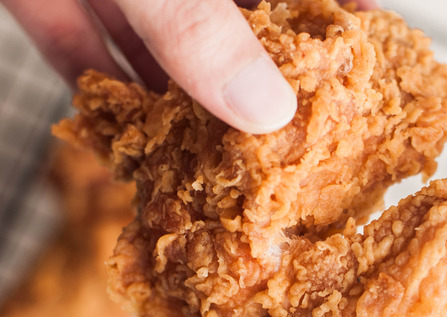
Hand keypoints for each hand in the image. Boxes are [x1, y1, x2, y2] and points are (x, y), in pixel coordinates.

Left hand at [0, 0, 376, 133]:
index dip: (340, 19)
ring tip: (213, 168)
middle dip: (255, 84)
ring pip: (158, 47)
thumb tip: (265, 108)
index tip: (367, 68)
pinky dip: (98, 93)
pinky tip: (122, 142)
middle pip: (232, 29)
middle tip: (285, 149)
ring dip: (178, 105)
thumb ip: (198, 22)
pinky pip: (79, 47)